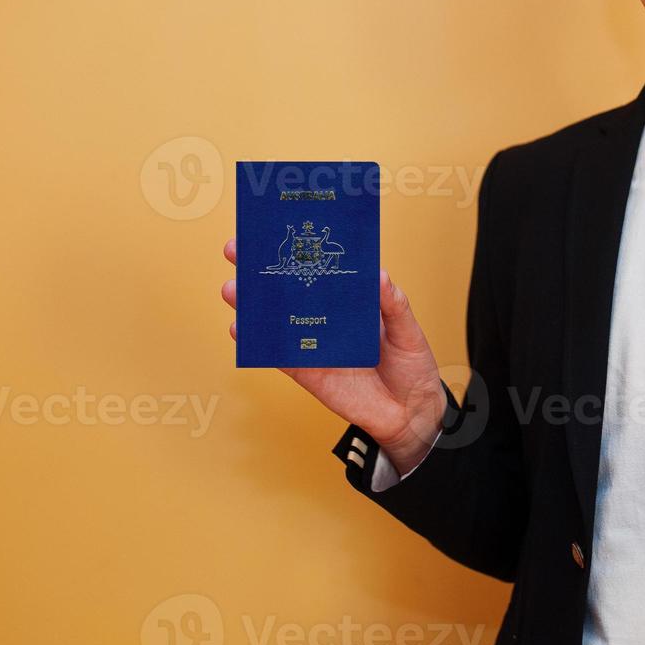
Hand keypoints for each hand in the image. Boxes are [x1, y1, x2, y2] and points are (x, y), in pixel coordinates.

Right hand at [221, 238, 445, 473]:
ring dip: (251, 305)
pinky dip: (258, 343)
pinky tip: (240, 329)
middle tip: (236, 250)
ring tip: (233, 289)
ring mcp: (314, 345)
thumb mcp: (408, 331)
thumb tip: (379, 275)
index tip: (273, 229)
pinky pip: (278, 356)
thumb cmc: (411, 367)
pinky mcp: (307, 373)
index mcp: (350, 302)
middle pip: (288, 290)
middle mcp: (327, 319)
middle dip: (260, 269)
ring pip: (275, 320)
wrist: (411, 415)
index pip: (319, 269)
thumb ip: (393, 305)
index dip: (296, 250)